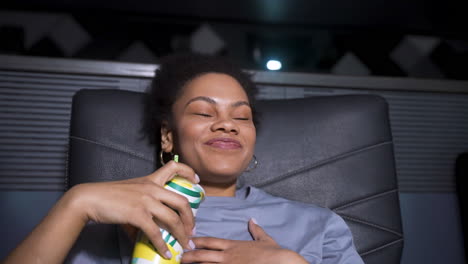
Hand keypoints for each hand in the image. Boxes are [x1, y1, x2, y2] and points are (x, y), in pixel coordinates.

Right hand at [66, 161, 198, 257]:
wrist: (90, 198)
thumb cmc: (108, 196)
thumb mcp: (130, 194)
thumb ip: (144, 209)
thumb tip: (149, 233)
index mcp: (150, 180)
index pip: (174, 167)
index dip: (189, 172)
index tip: (197, 180)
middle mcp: (152, 188)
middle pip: (181, 202)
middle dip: (191, 219)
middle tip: (192, 231)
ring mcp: (146, 201)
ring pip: (173, 219)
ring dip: (181, 235)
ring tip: (184, 245)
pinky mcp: (138, 214)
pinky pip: (156, 233)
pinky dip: (163, 245)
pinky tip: (166, 252)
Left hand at [181, 219, 307, 263]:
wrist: (280, 262)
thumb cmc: (273, 253)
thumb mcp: (264, 239)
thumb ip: (256, 230)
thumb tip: (252, 220)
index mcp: (233, 245)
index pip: (211, 241)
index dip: (198, 241)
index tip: (188, 241)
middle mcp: (228, 256)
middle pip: (203, 255)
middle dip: (190, 256)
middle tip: (179, 257)